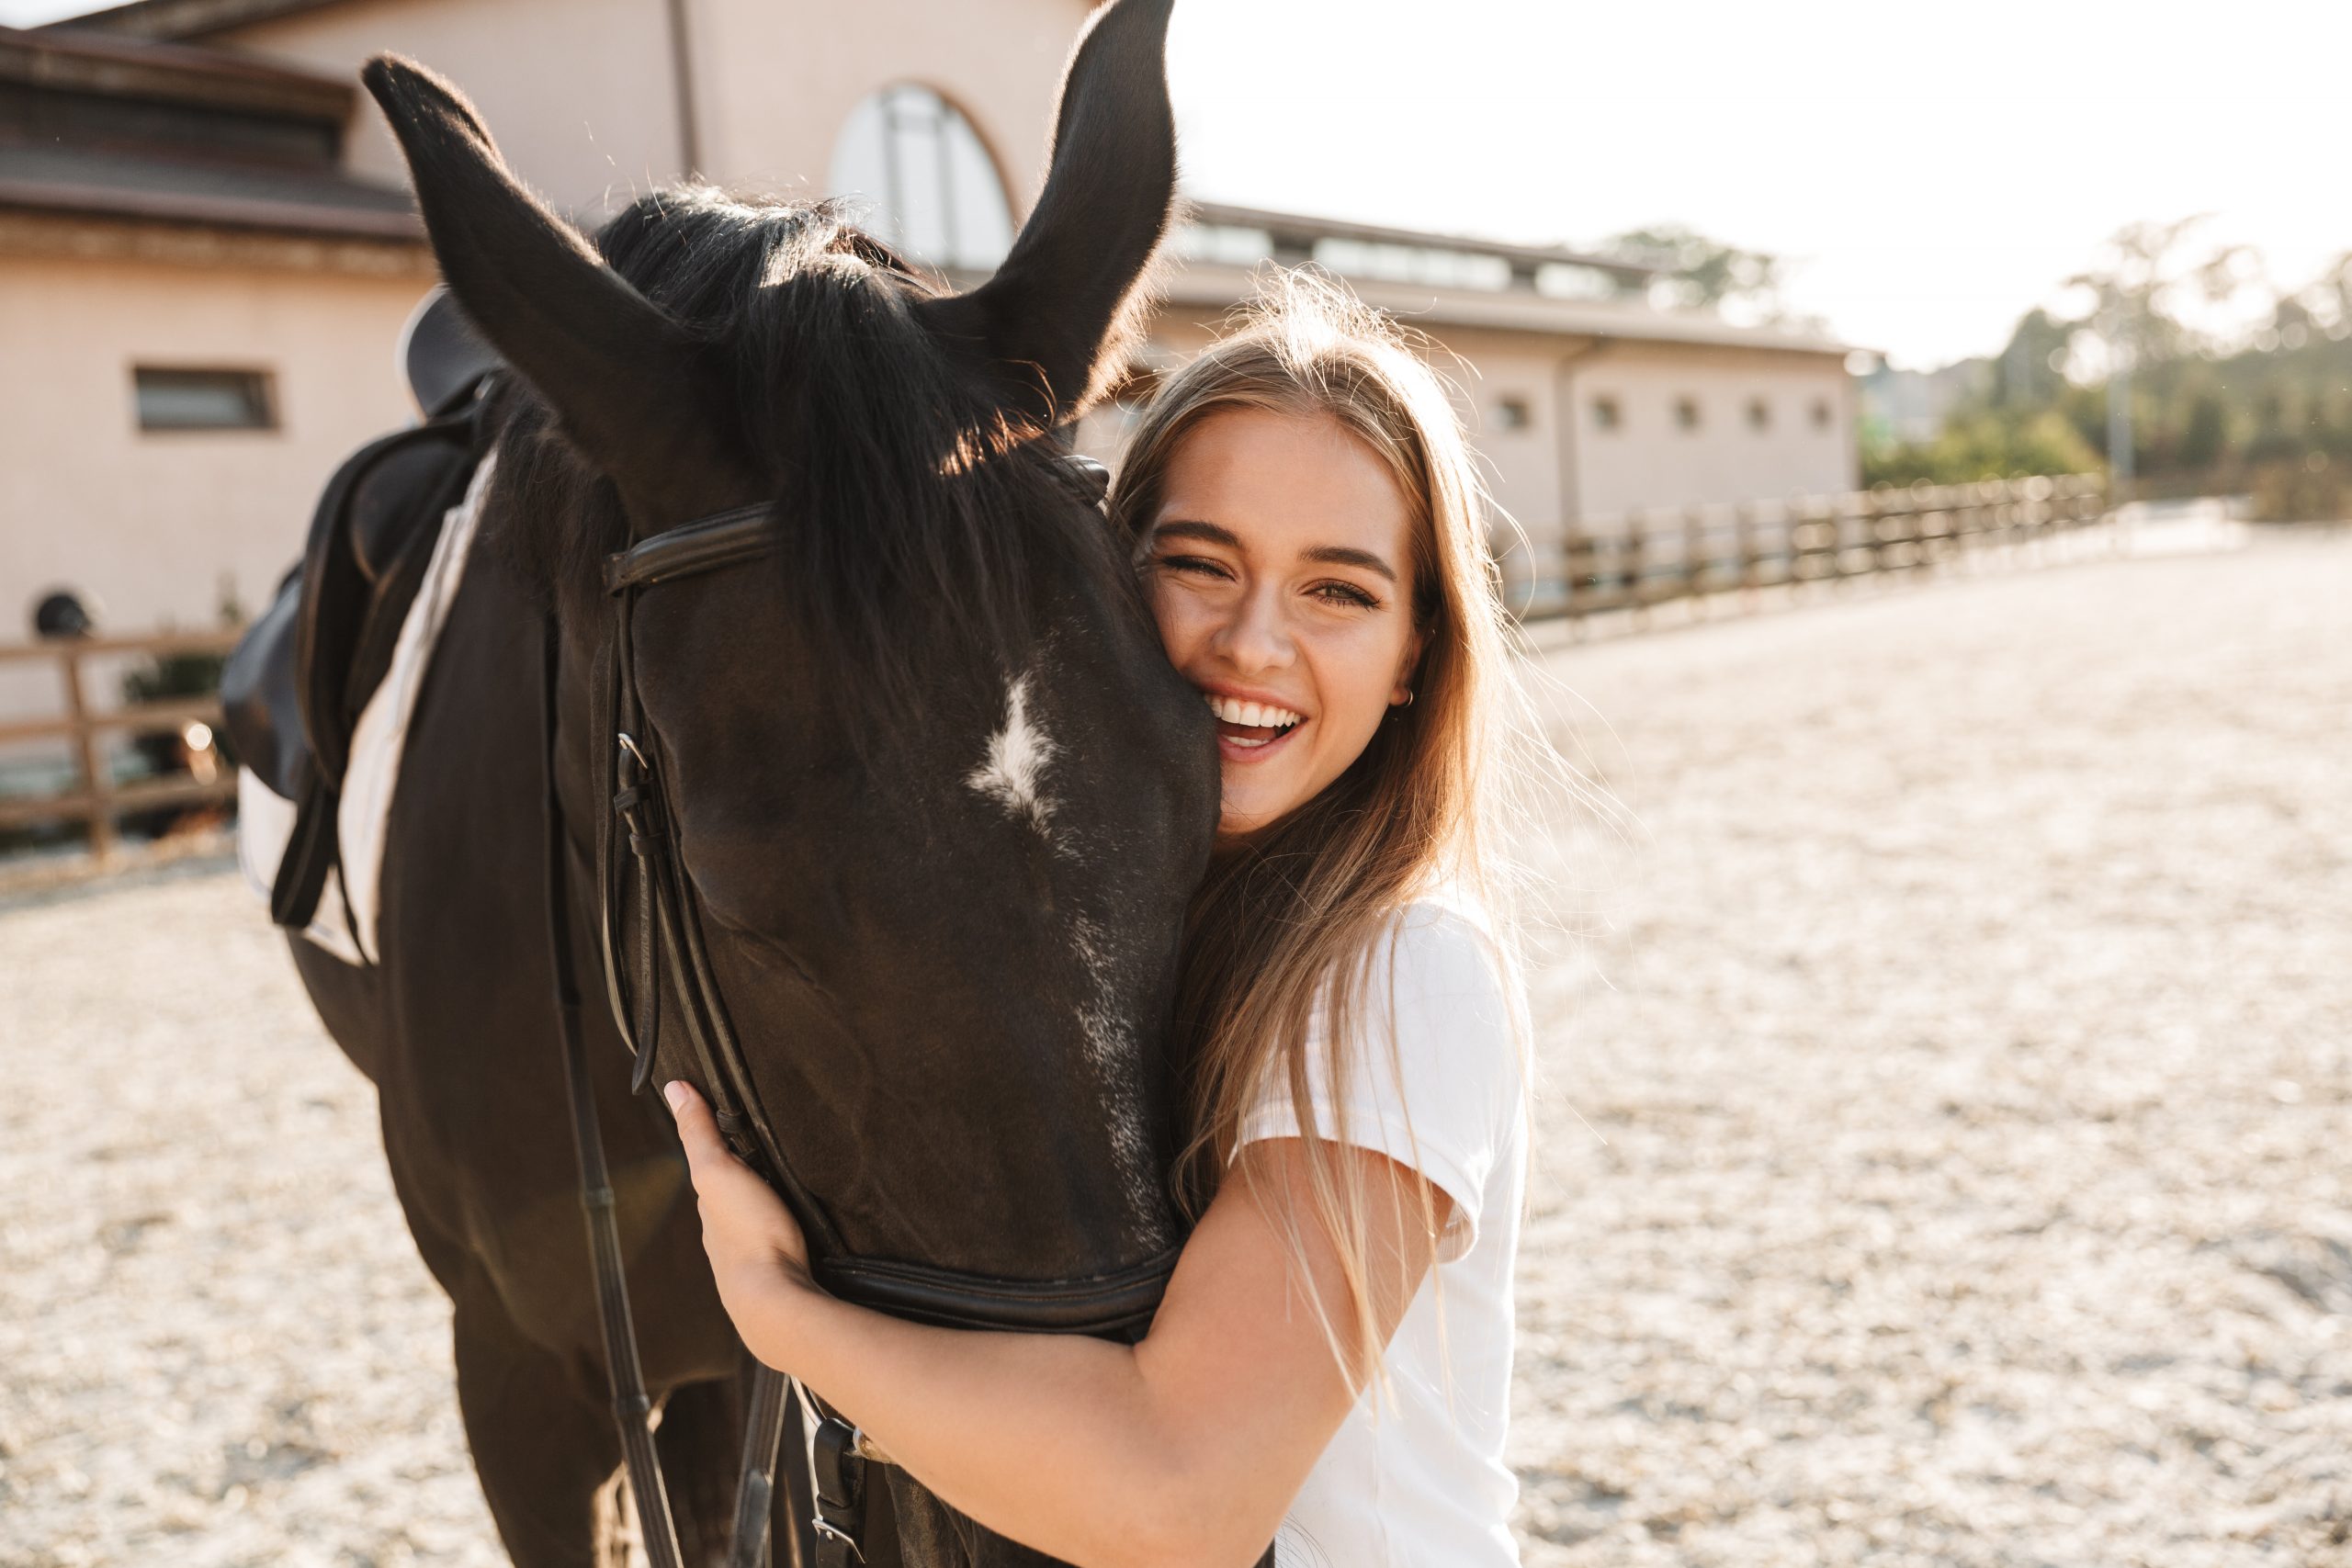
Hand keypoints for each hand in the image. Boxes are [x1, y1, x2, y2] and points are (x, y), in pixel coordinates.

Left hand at [664, 1080, 819, 1364]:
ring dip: (770, 1212)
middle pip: (736, 1203)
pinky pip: (782, 1248)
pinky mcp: (783, 1277)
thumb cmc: (748, 1236)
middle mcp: (725, 1239)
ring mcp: (752, 1262)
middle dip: (751, 1184)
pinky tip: (804, 1232)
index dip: (724, 1152)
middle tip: (774, 1160)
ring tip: (794, 1194)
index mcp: (711, 1212)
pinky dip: (788, 1235)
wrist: (777, 1303)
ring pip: (758, 1228)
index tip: (739, 1132)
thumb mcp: (718, 1172)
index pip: (713, 1175)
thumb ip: (699, 1133)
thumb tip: (674, 1088)